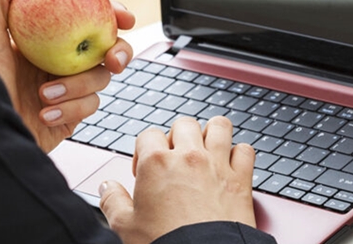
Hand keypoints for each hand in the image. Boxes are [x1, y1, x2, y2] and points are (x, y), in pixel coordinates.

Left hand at [0, 0, 135, 151]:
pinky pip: (89, 108)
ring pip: (101, 80)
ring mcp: (70, 89)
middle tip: (112, 59)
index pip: (90, 20)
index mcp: (49, 41)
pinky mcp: (73, 115)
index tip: (124, 17)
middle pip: (109, 50)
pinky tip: (46, 113)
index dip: (113, 15)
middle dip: (119, 53)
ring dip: (77, 87)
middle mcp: (63, 62)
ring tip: (45, 93)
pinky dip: (69, 109)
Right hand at [99, 116, 256, 243]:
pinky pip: (246, 150)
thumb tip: (107, 188)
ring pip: (219, 126)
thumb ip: (112, 201)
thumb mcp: (125, 227)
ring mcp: (217, 165)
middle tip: (174, 158)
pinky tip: (231, 164)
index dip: (144, 150)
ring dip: (212, 134)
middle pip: (184, 124)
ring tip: (205, 149)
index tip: (145, 168)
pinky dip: (240, 154)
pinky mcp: (241, 179)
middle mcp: (189, 157)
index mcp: (157, 163)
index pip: (148, 135)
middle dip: (177, 137)